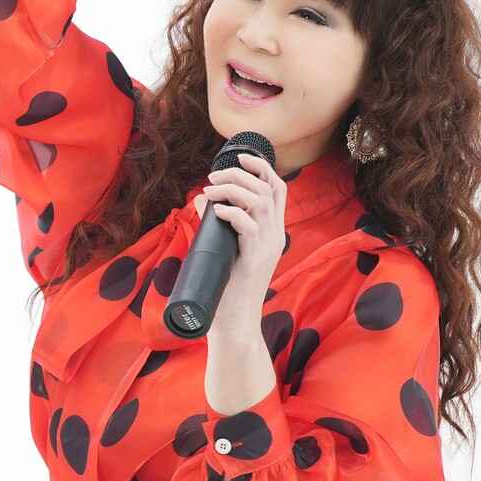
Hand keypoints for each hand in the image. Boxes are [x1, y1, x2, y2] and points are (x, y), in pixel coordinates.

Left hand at [194, 154, 287, 331]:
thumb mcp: (225, 248)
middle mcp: (275, 236)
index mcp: (273, 231)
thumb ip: (218, 223)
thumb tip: (202, 197)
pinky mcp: (254, 260)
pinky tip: (217, 212)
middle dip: (240, 173)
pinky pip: (248, 228)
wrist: (234, 323)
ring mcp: (267, 248)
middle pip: (268, 189)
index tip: (240, 157)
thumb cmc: (227, 287)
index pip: (278, 189)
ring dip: (233, 190)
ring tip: (211, 189)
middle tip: (213, 176)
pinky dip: (232, 214)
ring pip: (260, 203)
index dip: (263, 167)